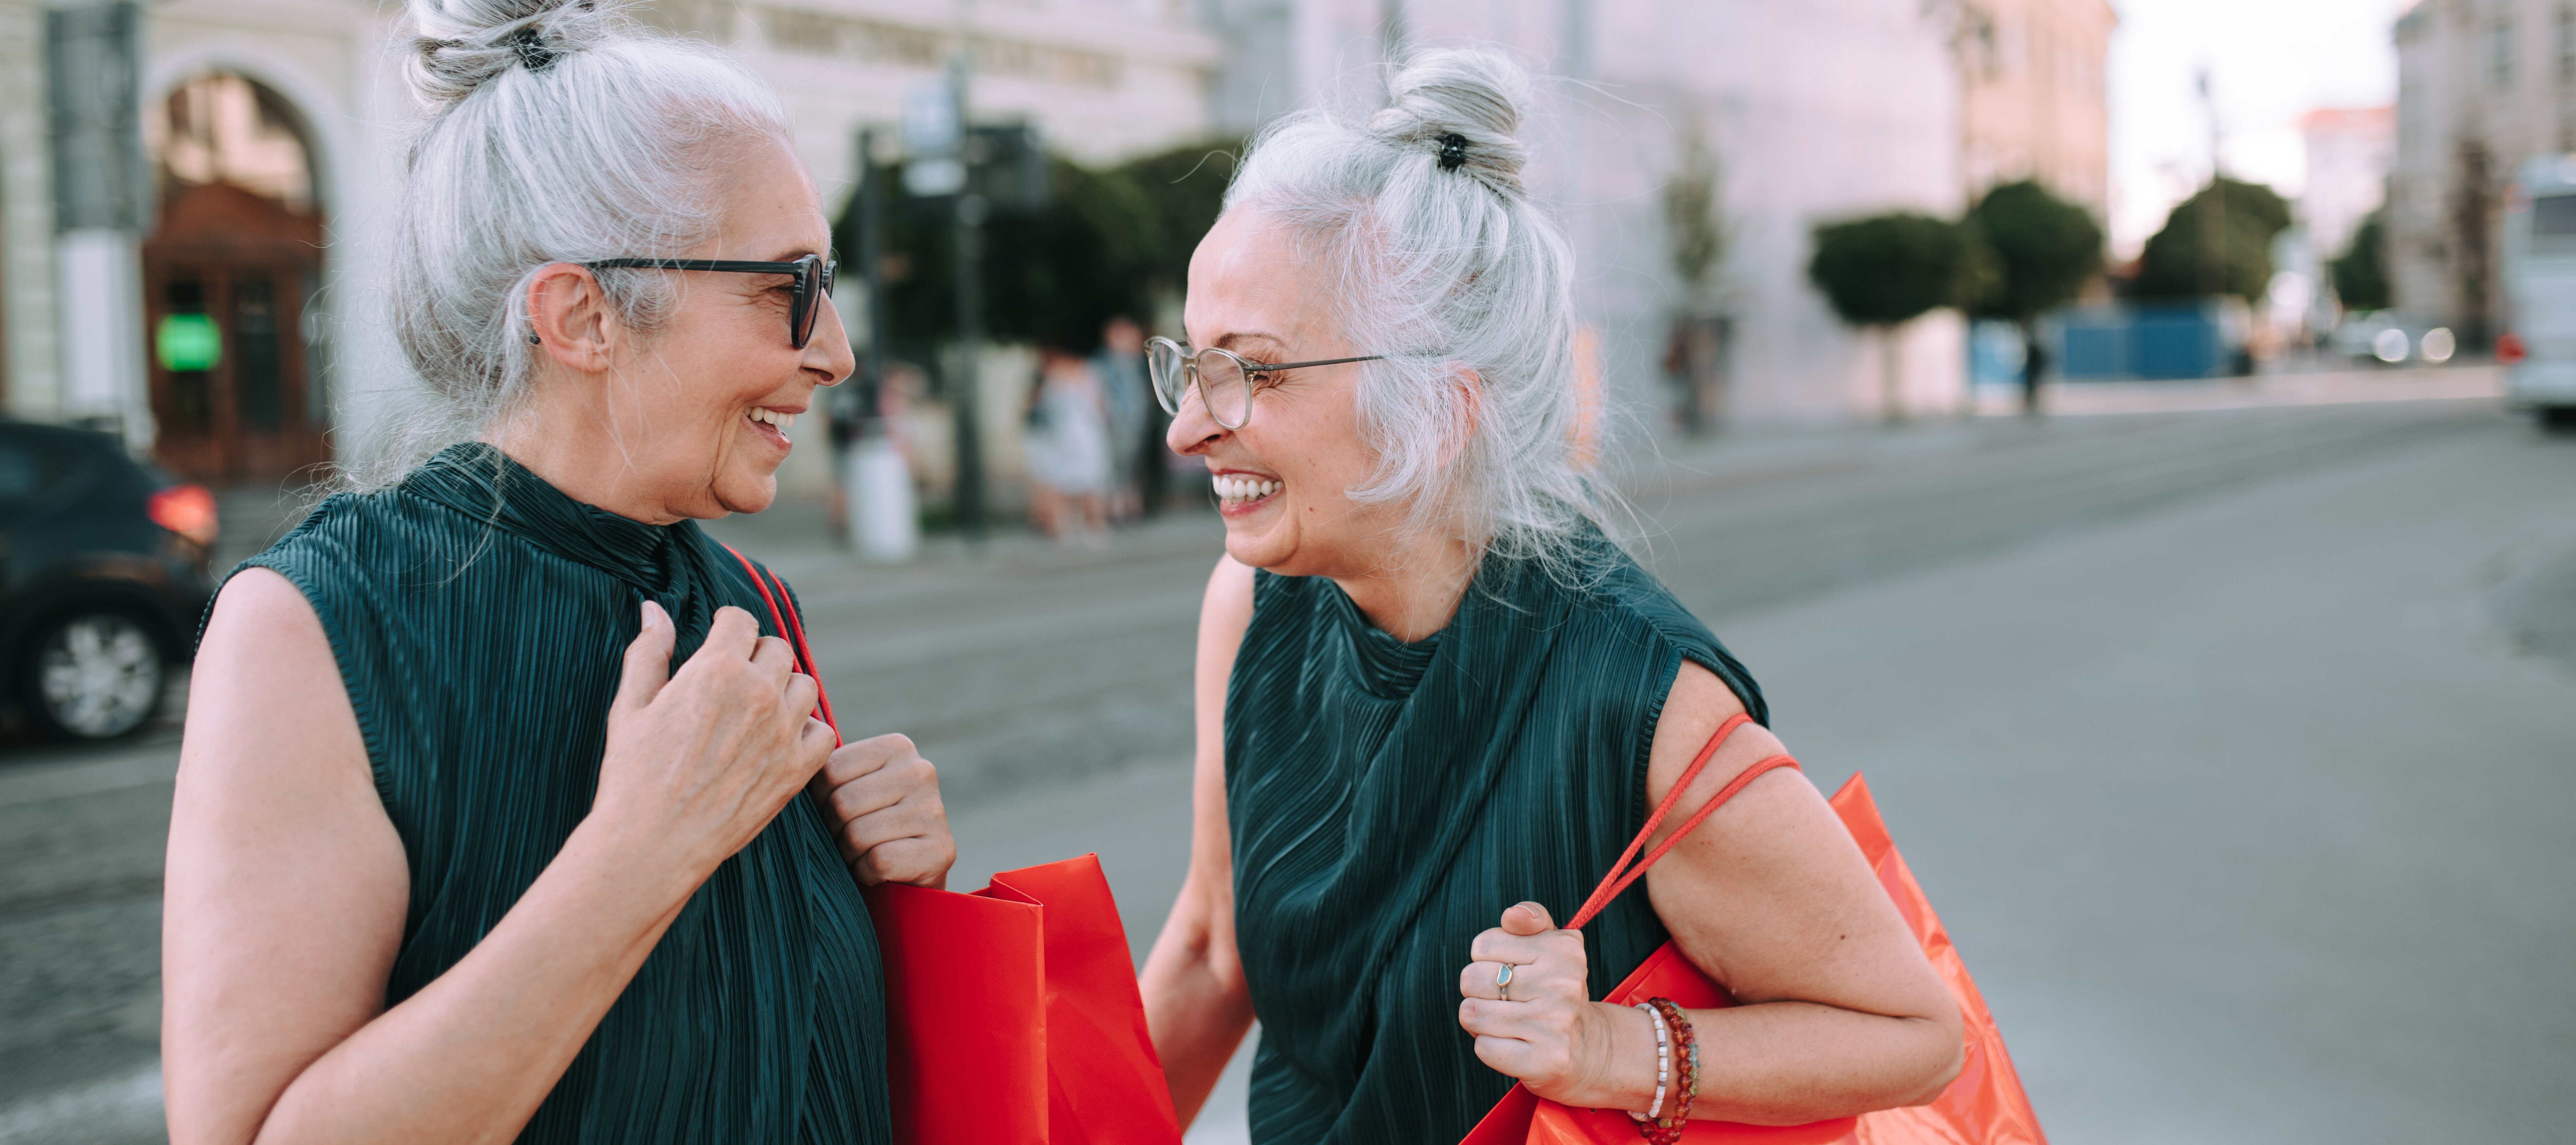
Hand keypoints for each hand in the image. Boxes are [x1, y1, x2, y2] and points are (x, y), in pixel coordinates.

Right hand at [593, 602, 836, 881]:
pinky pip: (823, 732)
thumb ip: (649, 651)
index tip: (720, 645)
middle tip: (734, 683)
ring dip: (785, 691)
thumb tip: (655, 610)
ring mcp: (783, 732)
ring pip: (805, 685)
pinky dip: (807, 731)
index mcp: (717, 670)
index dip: (728, 631)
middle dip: (756, 659)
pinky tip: (780, 741)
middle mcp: (758, 694)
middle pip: (777, 649)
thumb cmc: (633, 774)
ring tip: (757, 711)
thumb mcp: (630, 706)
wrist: (652, 844)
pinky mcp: (797, 770)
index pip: (742, 621)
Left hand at [811, 733, 953, 887]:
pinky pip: (878, 861)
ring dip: (849, 855)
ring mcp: (934, 810)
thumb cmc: (867, 828)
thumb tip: (789, 759)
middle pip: (842, 803)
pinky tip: (879, 872)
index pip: (830, 771)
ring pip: (857, 835)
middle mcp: (921, 771)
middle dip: (834, 831)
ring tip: (863, 855)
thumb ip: (829, 772)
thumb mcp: (850, 789)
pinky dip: (867, 874)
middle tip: (847, 840)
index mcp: (897, 747)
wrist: (906, 878)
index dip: (820, 802)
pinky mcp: (940, 850)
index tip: (835, 814)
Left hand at [1458, 902, 1647, 1110]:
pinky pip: (1483, 1048)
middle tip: (1507, 1001)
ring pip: (1472, 1014)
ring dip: (1481, 1022)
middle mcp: (1562, 985)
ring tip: (1508, 1023)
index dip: (1488, 961)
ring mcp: (1554, 1024)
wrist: (1590, 1050)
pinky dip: (1490, 1048)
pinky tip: (1514, 1045)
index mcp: (1563, 949)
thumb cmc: (1557, 992)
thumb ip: (1531, 918)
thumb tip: (1512, 915)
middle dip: (1478, 992)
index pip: (1483, 945)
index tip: (1514, 972)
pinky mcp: (1545, 1061)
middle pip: (1471, 979)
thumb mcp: (1553, 946)